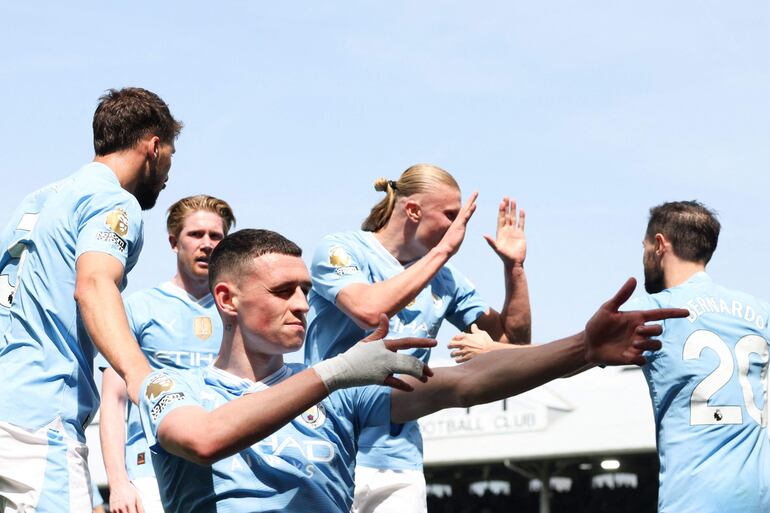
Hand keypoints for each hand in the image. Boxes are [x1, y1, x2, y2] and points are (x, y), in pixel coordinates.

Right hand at [108, 480, 144, 512]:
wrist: (118, 484)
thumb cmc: (129, 490)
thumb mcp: (137, 497)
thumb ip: (141, 507)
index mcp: (130, 503)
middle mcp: (122, 506)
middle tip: (133, 510)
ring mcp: (115, 508)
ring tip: (128, 508)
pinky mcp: (111, 509)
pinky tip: (123, 510)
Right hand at [312, 314, 435, 391]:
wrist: (342, 369)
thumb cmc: (355, 355)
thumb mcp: (368, 341)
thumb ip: (380, 330)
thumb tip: (384, 315)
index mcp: (385, 345)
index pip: (408, 342)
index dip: (422, 342)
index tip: (435, 342)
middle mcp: (386, 355)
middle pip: (411, 359)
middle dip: (423, 366)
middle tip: (430, 372)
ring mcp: (383, 367)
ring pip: (407, 370)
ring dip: (418, 375)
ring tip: (425, 379)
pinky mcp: (379, 379)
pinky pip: (396, 383)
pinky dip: (405, 385)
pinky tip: (412, 388)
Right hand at [437, 192, 477, 256]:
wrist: (444, 250)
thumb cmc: (448, 247)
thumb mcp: (454, 240)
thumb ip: (455, 236)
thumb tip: (454, 238)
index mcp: (457, 224)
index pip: (464, 213)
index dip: (468, 206)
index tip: (472, 201)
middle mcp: (458, 221)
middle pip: (465, 208)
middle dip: (471, 199)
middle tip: (476, 192)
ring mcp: (459, 223)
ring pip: (466, 209)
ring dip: (471, 201)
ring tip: (476, 193)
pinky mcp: (460, 226)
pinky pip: (466, 216)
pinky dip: (470, 210)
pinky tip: (475, 204)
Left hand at [447, 324, 495, 362]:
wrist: (491, 350)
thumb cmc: (487, 341)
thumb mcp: (481, 333)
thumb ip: (475, 329)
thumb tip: (473, 325)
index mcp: (466, 336)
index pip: (454, 337)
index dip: (453, 339)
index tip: (455, 340)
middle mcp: (463, 344)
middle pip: (450, 345)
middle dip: (449, 346)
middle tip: (450, 347)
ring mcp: (464, 352)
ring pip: (452, 354)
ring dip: (453, 354)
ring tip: (454, 354)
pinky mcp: (467, 358)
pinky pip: (458, 360)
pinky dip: (457, 360)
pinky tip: (459, 359)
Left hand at [483, 197, 525, 265]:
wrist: (514, 262)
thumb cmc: (504, 257)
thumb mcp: (496, 248)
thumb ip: (491, 241)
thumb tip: (483, 235)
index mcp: (500, 232)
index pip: (500, 218)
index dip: (501, 210)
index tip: (501, 202)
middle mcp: (507, 230)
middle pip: (506, 215)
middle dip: (506, 206)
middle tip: (506, 197)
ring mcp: (514, 231)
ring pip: (514, 217)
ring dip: (513, 209)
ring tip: (514, 200)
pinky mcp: (521, 234)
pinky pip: (521, 223)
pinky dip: (522, 217)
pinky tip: (522, 210)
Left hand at [584, 278, 688, 365]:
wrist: (588, 343)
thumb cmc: (597, 324)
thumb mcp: (608, 308)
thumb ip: (621, 295)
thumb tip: (633, 279)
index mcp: (637, 318)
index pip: (660, 314)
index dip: (673, 313)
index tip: (687, 312)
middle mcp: (640, 331)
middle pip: (659, 330)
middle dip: (652, 330)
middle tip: (637, 331)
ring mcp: (637, 345)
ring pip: (656, 345)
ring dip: (648, 344)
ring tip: (633, 343)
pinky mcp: (632, 357)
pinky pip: (643, 359)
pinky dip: (638, 357)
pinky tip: (627, 355)